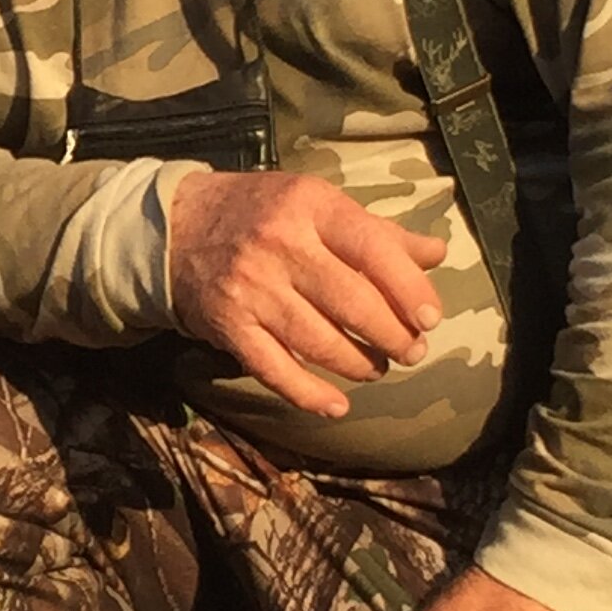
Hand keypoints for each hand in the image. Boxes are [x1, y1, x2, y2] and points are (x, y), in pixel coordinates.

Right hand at [166, 172, 448, 417]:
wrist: (174, 227)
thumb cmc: (260, 213)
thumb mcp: (316, 204)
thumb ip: (378, 232)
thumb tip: (437, 254)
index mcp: (310, 206)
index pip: (372, 249)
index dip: (408, 288)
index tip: (430, 318)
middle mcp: (280, 245)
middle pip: (351, 302)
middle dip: (392, 336)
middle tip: (411, 351)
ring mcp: (251, 288)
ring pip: (319, 341)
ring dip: (359, 364)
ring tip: (377, 367)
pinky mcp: (228, 325)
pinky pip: (275, 370)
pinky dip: (309, 394)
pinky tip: (336, 406)